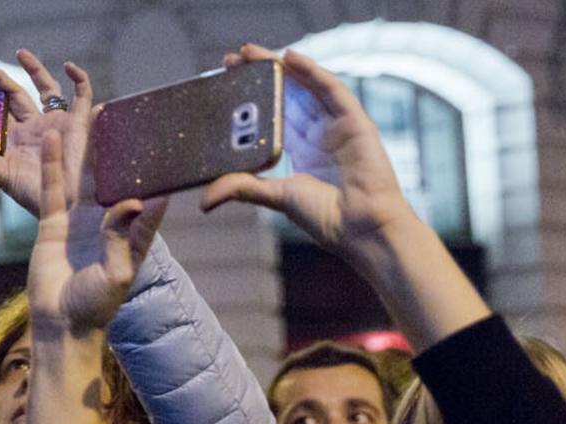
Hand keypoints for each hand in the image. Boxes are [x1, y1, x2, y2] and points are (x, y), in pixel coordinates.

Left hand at [0, 49, 92, 216]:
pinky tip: (68, 66)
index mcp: (16, 137)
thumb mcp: (1, 174)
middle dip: (0, 81)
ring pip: (46, 88)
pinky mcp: (79, 122)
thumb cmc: (33, 194)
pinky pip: (83, 95)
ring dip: (35, 69)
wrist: (63, 204)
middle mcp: (35, 126)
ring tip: (20, 52)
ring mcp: (57, 122)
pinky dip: (79, 79)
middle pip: (17, 95)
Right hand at [27, 129, 165, 337]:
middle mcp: (110, 222)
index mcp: (135, 234)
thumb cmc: (95, 307)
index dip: (161, 170)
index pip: (153, 196)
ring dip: (89, 147)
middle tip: (130, 113)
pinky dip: (54, 164)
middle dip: (124, 147)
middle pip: (119, 177)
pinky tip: (55, 139)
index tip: (169, 140)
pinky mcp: (54, 223)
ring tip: (94, 115)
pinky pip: (54, 188)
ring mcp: (81, 220)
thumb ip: (123, 237)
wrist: (59, 324)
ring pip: (86, 176)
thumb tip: (136, 200)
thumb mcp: (116, 274)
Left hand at [200, 46, 419, 266]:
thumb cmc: (326, 219)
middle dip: (260, 76)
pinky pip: (332, 90)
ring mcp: (338, 125)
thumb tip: (204, 200)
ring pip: (306, 87)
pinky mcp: (355, 122)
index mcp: (301, 150)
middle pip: (287, 96)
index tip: (226, 82)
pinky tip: (291, 57)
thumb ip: (243, 189)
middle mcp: (319, 134)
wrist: (361, 230)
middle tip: (231, 58)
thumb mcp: (276, 197)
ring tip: (252, 52)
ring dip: (280, 67)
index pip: (273, 115)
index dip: (252, 98)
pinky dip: (312, 72)